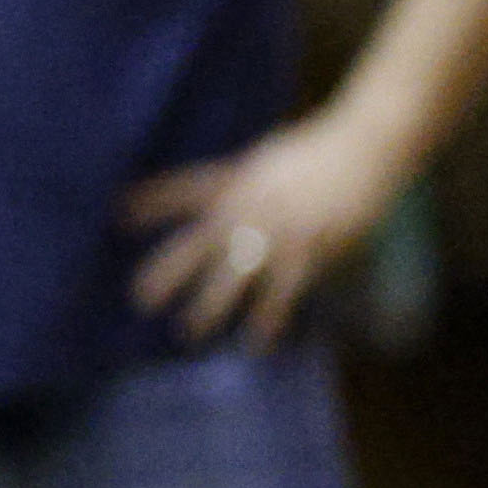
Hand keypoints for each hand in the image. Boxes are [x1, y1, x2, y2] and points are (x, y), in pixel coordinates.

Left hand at [125, 117, 408, 350]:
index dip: (153, 202)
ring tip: (189, 332)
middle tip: (140, 300)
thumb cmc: (331, 146)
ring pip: (232, 275)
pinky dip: (270, 317)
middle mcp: (249, 206)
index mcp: (241, 178)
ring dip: (209, 305)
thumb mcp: (277, 158)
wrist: (367, 145)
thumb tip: (241, 200)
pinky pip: (283, 291)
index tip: (121, 214)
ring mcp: (276, 229)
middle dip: (167, 272)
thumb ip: (255, 181)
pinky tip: (258, 341)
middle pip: (197, 243)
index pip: (186, 190)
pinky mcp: (308, 248)